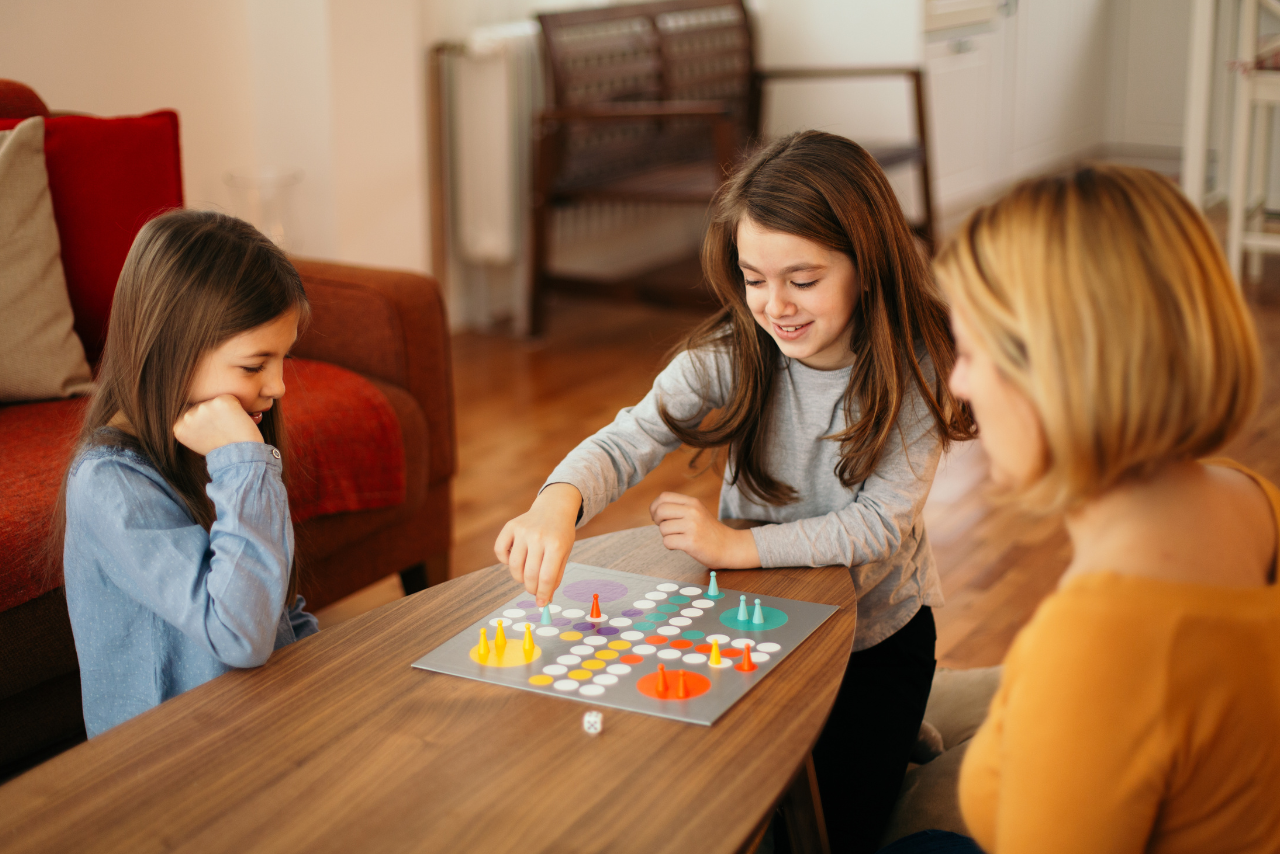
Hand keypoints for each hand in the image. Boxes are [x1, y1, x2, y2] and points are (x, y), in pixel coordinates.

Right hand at [173, 394, 263, 455]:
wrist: (238, 457)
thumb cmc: (222, 450)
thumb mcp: (196, 441)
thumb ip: (191, 427)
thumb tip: (193, 413)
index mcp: (178, 426)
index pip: (190, 414)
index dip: (204, 422)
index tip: (212, 433)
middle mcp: (187, 416)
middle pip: (201, 407)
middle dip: (212, 415)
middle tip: (222, 430)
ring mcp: (203, 407)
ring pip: (214, 402)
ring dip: (223, 411)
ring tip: (229, 427)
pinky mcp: (220, 402)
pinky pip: (229, 399)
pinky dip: (235, 407)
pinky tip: (236, 421)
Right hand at [495, 483, 581, 605]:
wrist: (554, 507)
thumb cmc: (560, 534)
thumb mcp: (565, 553)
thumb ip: (555, 577)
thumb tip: (544, 600)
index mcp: (556, 544)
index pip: (546, 578)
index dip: (542, 595)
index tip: (541, 604)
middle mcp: (538, 537)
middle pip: (529, 575)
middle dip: (531, 589)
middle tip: (534, 590)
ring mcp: (523, 531)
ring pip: (514, 566)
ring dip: (519, 578)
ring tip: (527, 575)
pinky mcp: (510, 526)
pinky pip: (500, 551)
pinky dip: (505, 561)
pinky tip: (515, 559)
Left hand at [649, 492, 759, 567]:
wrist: (729, 546)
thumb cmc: (710, 531)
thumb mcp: (698, 511)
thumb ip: (680, 507)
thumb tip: (655, 510)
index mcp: (693, 502)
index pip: (664, 497)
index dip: (655, 507)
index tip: (657, 516)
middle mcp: (693, 511)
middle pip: (660, 510)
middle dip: (657, 521)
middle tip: (665, 528)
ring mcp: (692, 527)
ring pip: (663, 528)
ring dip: (666, 535)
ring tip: (678, 537)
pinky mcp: (691, 542)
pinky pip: (667, 542)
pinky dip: (670, 546)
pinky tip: (680, 545)